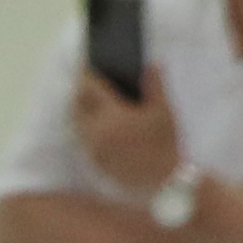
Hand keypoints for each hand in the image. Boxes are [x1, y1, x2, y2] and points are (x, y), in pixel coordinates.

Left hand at [76, 73, 186, 197]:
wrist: (163, 179)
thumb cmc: (165, 143)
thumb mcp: (164, 111)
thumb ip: (155, 84)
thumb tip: (152, 63)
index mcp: (111, 116)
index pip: (89, 88)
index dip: (86, 74)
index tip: (85, 63)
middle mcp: (96, 132)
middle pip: (77, 104)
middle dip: (81, 90)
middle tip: (88, 79)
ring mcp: (92, 147)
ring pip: (76, 122)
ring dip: (80, 108)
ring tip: (89, 97)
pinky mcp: (94, 159)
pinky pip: (82, 138)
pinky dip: (85, 126)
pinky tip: (96, 120)